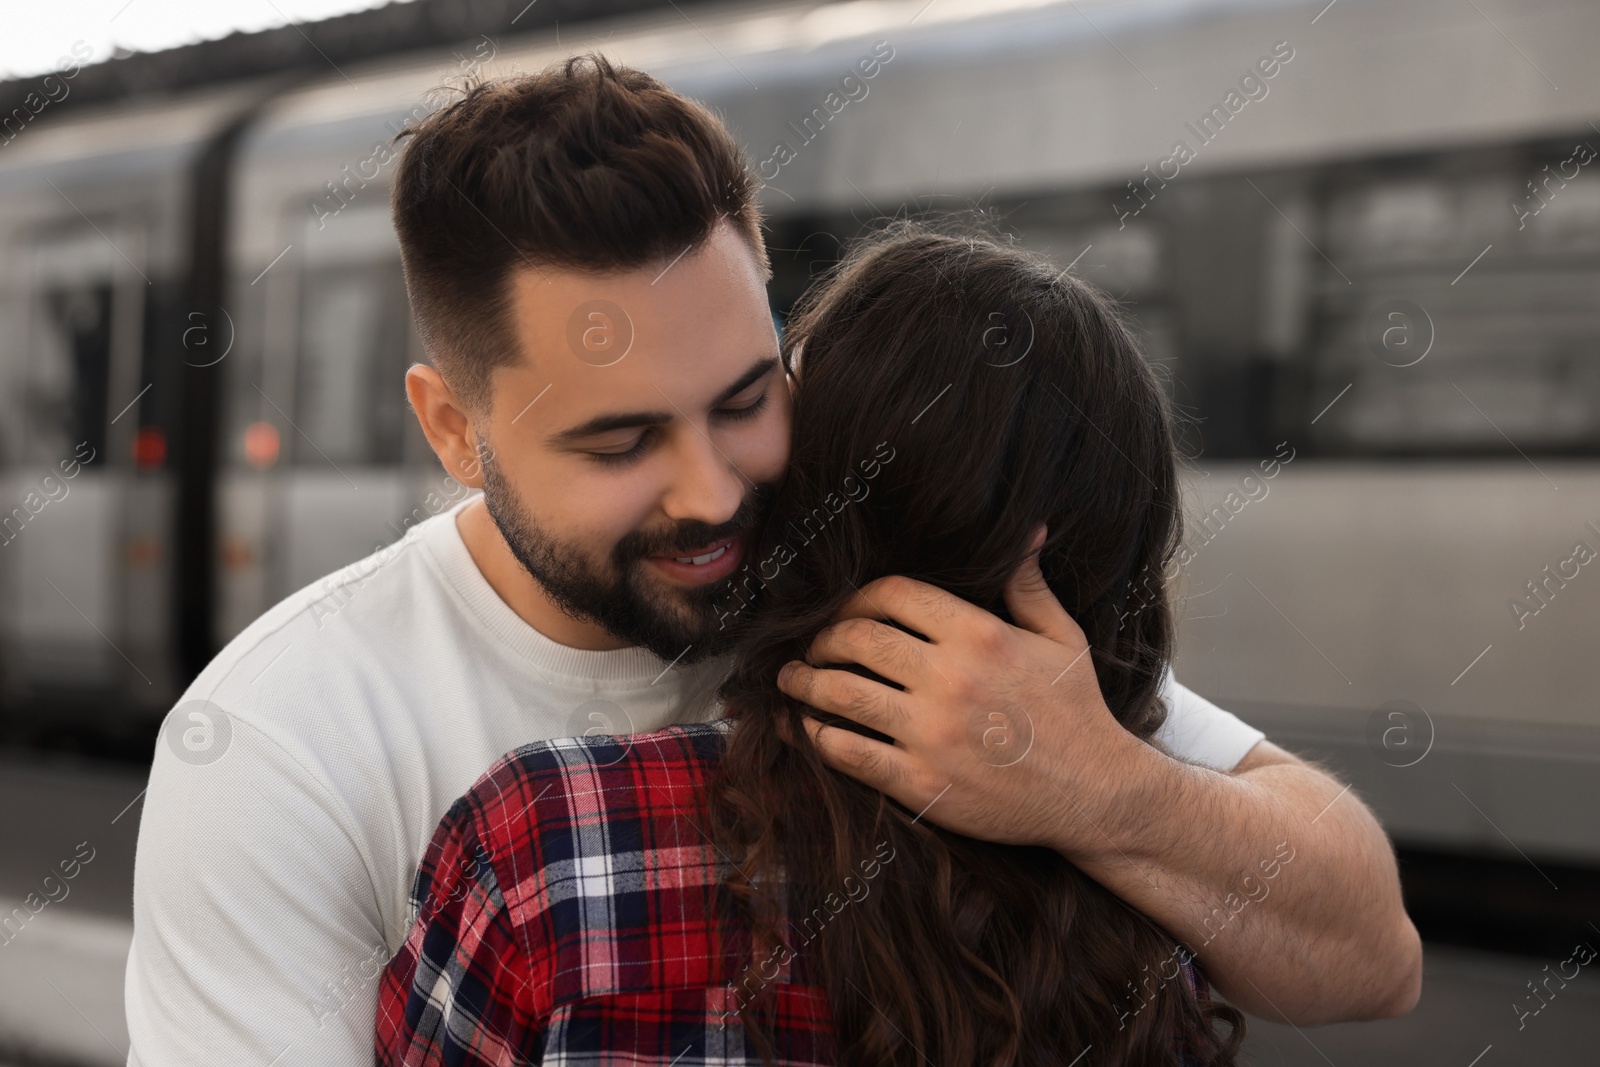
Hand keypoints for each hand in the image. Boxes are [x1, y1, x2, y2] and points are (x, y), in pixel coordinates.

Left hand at [775, 527, 1149, 853]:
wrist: (1097, 794)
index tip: (846, 611)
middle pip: (856, 640)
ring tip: (792, 680)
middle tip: (812, 646)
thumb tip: (1028, 531)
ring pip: (841, 693)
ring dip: (805, 684)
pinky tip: (810, 729)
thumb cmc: (1078, 713)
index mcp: (980, 635)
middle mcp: (951, 679)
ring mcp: (932, 733)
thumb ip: (1030, 586)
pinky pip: (849, 752)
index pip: (892, 595)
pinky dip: (819, 736)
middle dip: (823, 638)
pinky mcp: (921, 783)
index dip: (857, 598)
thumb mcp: (1064, 639)